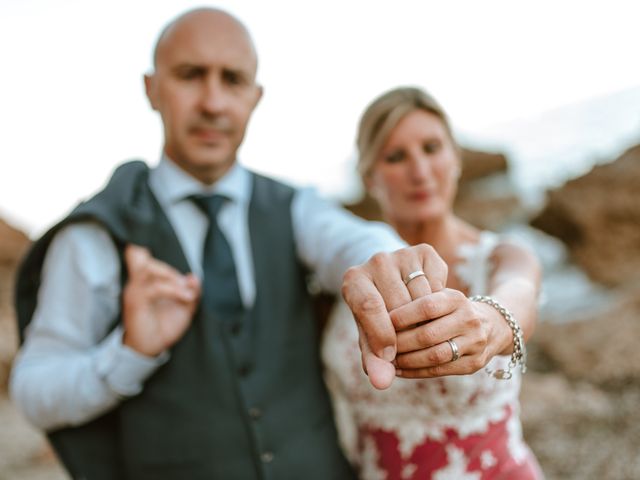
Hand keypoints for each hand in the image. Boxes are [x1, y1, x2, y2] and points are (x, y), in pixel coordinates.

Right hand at [122, 245, 200, 356]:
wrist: (150, 349)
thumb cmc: (163, 326)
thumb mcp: (184, 308)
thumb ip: (191, 291)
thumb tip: (194, 277)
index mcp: (145, 282)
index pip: (136, 256)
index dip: (140, 249)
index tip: (150, 248)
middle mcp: (136, 284)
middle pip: (146, 261)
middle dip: (170, 271)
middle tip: (187, 286)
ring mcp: (134, 292)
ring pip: (150, 271)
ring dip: (173, 279)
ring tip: (188, 293)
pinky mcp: (136, 303)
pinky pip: (153, 288)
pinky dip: (173, 290)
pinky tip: (186, 297)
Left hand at [341, 244, 447, 389]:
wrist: (393, 282)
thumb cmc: (378, 317)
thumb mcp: (371, 336)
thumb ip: (374, 359)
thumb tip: (382, 382)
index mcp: (353, 279)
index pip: (369, 307)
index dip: (382, 336)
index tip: (390, 357)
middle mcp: (377, 260)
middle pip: (399, 306)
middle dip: (406, 335)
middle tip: (408, 350)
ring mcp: (403, 253)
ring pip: (424, 299)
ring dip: (426, 326)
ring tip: (421, 339)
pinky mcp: (427, 252)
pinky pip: (440, 288)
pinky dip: (439, 309)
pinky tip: (431, 315)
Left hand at [390, 288, 511, 377]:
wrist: (494, 325)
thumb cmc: (451, 310)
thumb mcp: (440, 297)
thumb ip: (415, 303)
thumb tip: (378, 318)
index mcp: (457, 299)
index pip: (427, 306)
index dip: (402, 316)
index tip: (381, 322)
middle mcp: (469, 319)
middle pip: (428, 334)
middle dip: (400, 342)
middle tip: (380, 346)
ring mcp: (475, 343)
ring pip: (434, 356)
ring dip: (406, 361)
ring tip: (387, 360)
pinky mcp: (474, 364)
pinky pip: (440, 371)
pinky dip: (416, 372)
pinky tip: (399, 370)